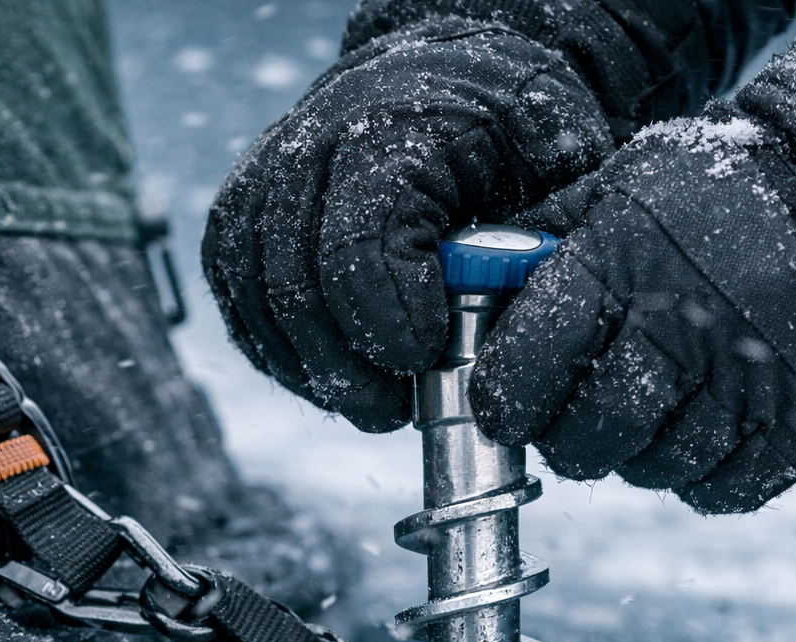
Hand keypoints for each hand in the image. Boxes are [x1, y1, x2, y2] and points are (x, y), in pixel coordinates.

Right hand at [202, 16, 609, 431]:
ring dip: (308, 363)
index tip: (425, 358)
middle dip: (346, 360)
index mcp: (400, 122)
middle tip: (393, 411)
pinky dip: (276, 346)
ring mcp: (267, 172)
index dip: (388, 312)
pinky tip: (329, 376)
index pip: (363, 233)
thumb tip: (529, 323)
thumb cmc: (511, 128)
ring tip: (368, 403)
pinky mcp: (241, 208)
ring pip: (255, 287)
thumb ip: (542, 234)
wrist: (448, 75)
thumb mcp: (559, 159)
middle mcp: (314, 140)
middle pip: (297, 272)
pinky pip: (236, 290)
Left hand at [469, 109, 795, 512]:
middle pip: (585, 439)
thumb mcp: (608, 191)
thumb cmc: (700, 199)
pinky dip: (699, 474)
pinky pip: (718, 491)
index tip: (505, 399)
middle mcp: (685, 326)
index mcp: (620, 266)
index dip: (502, 399)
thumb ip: (532, 249)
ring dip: (636, 452)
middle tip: (575, 409)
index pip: (523, 371)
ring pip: (651, 471)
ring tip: (649, 402)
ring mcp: (750, 380)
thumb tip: (451, 292)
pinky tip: (699, 423)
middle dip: (566, 436)